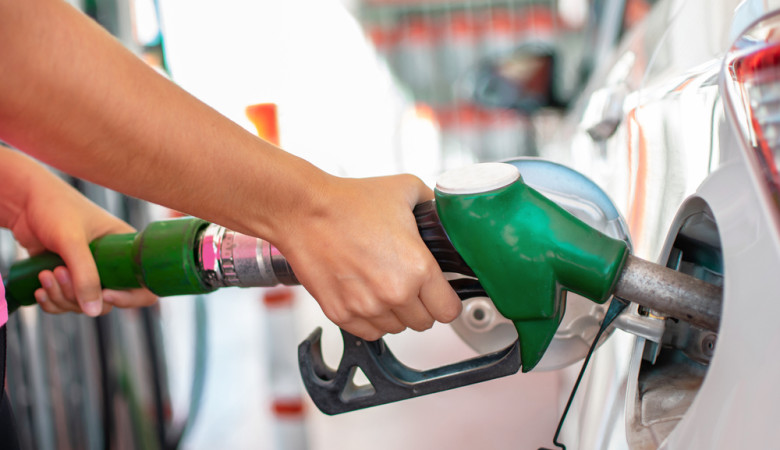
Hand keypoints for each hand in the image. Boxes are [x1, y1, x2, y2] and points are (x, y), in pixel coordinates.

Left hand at [7, 165, 156, 315]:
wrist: (23, 203)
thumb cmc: (55, 208)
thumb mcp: (73, 241)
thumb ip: (84, 275)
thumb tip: (93, 311)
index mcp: (125, 249)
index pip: (143, 285)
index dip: (130, 297)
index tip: (106, 294)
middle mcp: (111, 264)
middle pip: (107, 301)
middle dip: (79, 295)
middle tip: (60, 272)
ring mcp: (88, 273)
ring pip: (83, 304)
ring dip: (61, 297)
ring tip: (46, 274)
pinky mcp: (68, 279)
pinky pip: (65, 304)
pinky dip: (52, 302)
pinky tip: (40, 289)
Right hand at [273, 174, 461, 340]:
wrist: (305, 211)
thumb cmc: (350, 201)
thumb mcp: (406, 189)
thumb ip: (433, 206)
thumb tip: (444, 215)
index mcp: (418, 268)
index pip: (449, 310)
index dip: (446, 299)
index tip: (439, 292)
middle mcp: (395, 293)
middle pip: (424, 323)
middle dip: (421, 305)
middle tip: (409, 283)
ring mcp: (366, 308)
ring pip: (397, 329)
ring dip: (395, 313)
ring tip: (383, 285)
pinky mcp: (341, 314)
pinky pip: (369, 333)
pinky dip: (371, 319)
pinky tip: (366, 295)